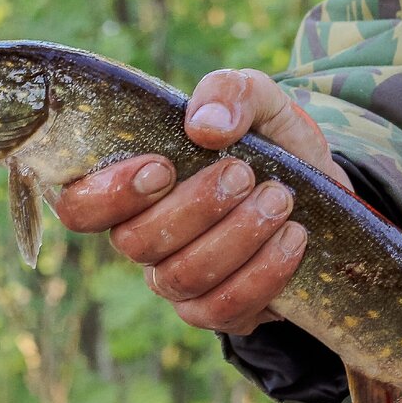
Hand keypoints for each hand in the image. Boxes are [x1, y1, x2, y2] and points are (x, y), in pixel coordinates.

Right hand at [56, 69, 349, 335]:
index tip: (162, 167)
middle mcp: (141, 236)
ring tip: (280, 200)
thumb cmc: (268, 144)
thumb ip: (229, 93)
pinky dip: (262, 272)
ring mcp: (174, 279)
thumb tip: (204, 125)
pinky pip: (222, 308)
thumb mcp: (258, 101)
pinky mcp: (214, 310)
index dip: (108, 195)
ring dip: (235, 236)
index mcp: (130, 185)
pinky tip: (293, 237)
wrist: (323, 194)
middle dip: (194, 207)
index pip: (79, 206)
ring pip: (181, 276)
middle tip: (243, 173)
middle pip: (134, 242)